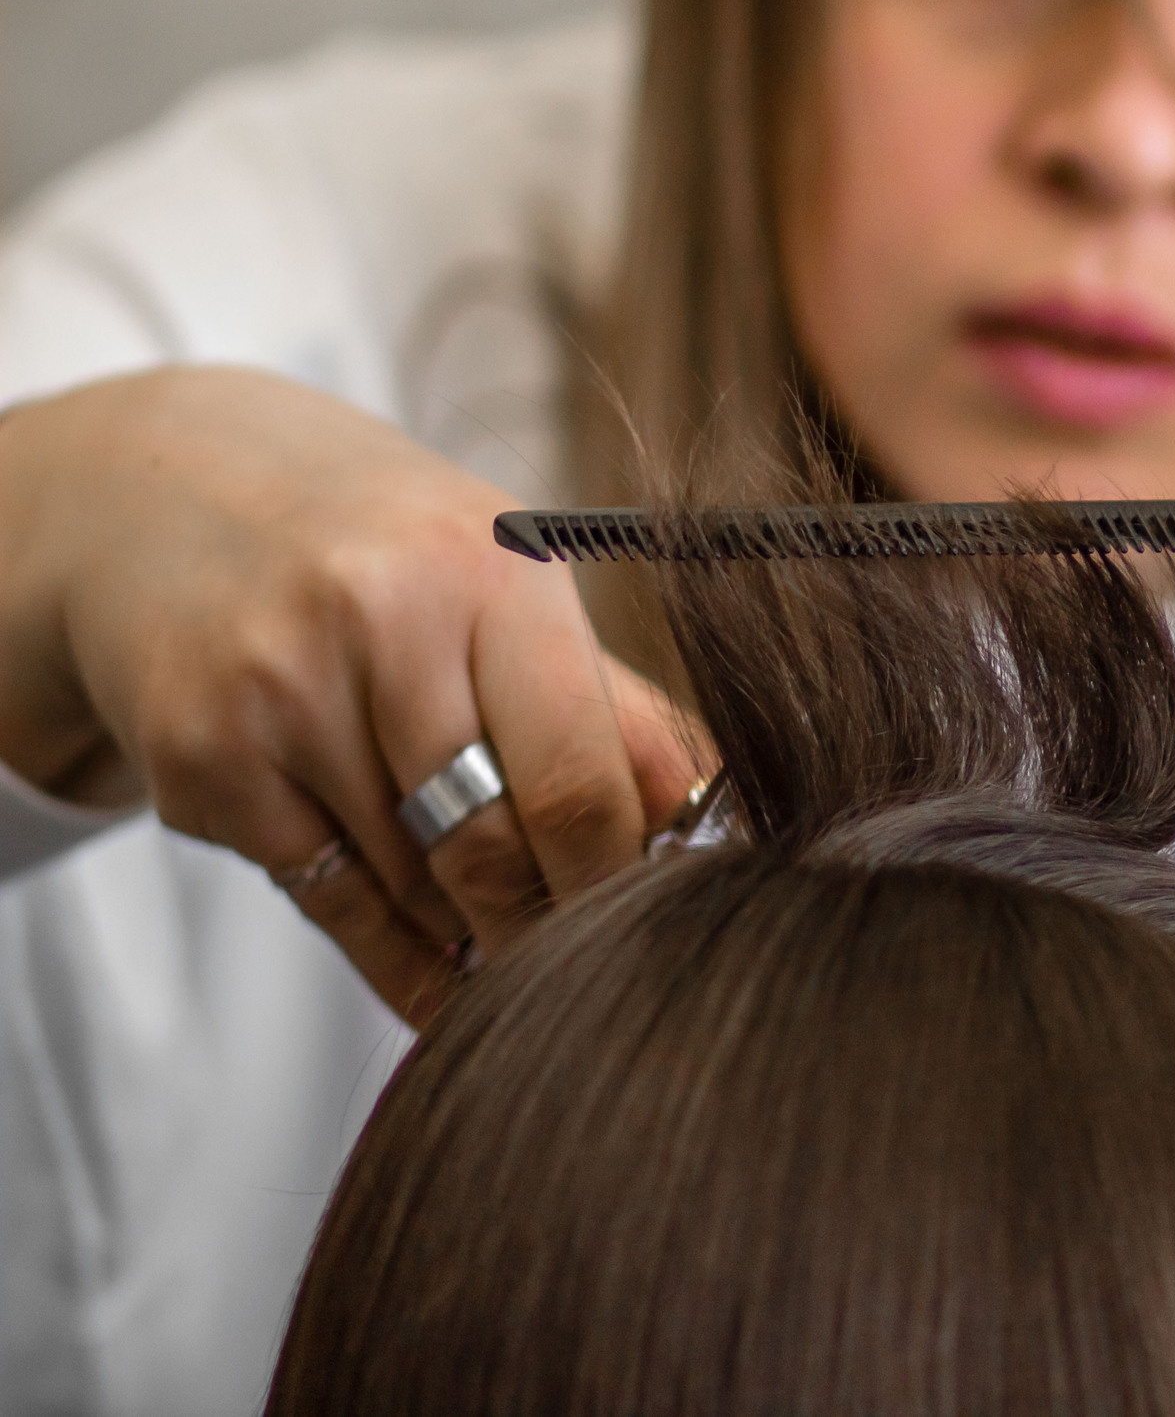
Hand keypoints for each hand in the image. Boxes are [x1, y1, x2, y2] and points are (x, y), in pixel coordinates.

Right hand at [0, 368, 703, 1022]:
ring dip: (470, 934)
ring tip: (510, 947)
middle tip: (591, 978)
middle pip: (486, 847)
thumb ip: (614, 710)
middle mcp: (377, 621)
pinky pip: (325, 899)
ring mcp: (273, 692)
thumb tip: (711, 820)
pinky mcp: (197, 758)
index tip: (655, 936)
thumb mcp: (509, 586)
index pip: (576, 778)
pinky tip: (435, 970)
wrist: (170, 489)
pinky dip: (391, 948)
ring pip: (408, 886)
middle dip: (544, 930)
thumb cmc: (386, 548)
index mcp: (489, 573)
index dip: (618, 883)